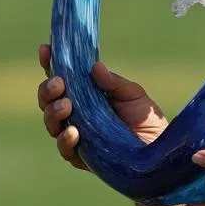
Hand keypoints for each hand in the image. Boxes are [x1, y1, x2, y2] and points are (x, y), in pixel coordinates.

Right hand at [37, 43, 168, 169]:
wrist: (159, 147)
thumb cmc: (143, 117)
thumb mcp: (131, 94)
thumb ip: (112, 82)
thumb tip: (95, 66)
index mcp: (83, 94)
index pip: (60, 76)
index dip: (49, 62)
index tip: (45, 48)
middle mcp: (73, 113)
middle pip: (48, 100)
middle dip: (48, 89)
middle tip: (59, 83)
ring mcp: (75, 134)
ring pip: (51, 122)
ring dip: (54, 112)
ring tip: (66, 105)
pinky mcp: (81, 157)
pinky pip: (65, 149)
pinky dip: (66, 139)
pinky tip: (73, 131)